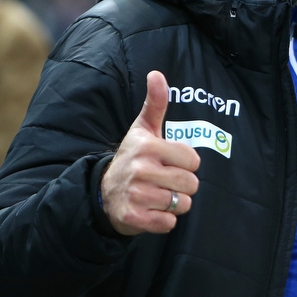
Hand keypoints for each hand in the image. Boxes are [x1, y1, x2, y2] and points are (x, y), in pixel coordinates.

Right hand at [101, 70, 200, 234]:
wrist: (103, 192)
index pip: (193, 159)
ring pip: (182, 204)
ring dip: (175, 204)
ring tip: (159, 195)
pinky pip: (168, 223)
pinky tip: (152, 210)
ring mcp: (136, 194)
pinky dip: (165, 220)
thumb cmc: (132, 157)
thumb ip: (155, 103)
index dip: (186, 163)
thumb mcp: (143, 129)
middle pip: (191, 183)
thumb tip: (156, 73)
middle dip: (184, 186)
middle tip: (166, 182)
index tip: (170, 163)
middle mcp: (141, 170)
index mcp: (148, 147)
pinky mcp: (133, 217)